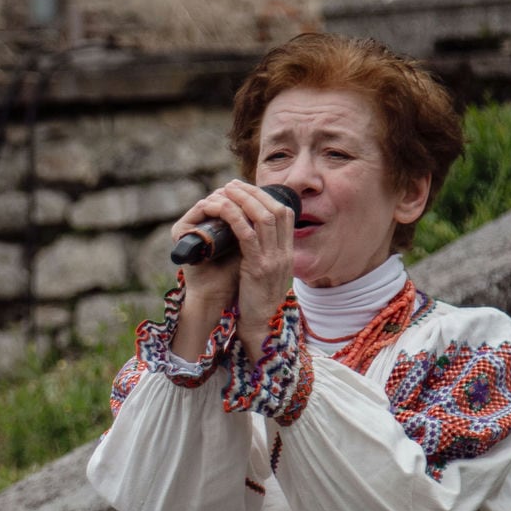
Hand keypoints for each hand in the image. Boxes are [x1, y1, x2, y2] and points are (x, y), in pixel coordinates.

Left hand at [168, 181, 294, 354]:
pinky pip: (247, 235)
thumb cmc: (256, 300)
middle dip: (253, 192)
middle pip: (275, 209)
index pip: (284, 214)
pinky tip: (223, 210)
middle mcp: (284, 253)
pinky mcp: (258, 268)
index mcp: (287, 252)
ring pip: (262, 218)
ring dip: (243, 200)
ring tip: (225, 190)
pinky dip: (235, 218)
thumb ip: (264, 253)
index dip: (266, 196)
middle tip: (232, 184)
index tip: (247, 189)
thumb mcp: (266, 272)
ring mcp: (273, 260)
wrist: (259, 327)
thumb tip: (251, 234)